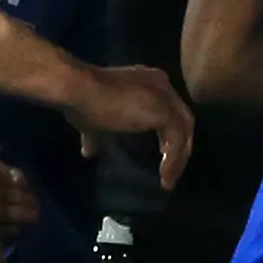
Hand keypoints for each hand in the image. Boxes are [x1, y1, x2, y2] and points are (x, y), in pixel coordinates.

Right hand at [68, 62, 192, 188]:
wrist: (78, 89)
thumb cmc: (83, 100)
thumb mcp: (92, 121)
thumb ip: (97, 136)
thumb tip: (89, 152)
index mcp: (148, 83)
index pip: (168, 110)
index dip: (167, 133)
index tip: (161, 155)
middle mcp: (161, 85)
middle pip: (182, 119)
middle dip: (178, 147)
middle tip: (170, 170)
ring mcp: (164, 97)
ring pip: (183, 130)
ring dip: (178, 157)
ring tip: (169, 179)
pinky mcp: (163, 111)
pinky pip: (176, 140)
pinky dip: (173, 159)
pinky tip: (165, 176)